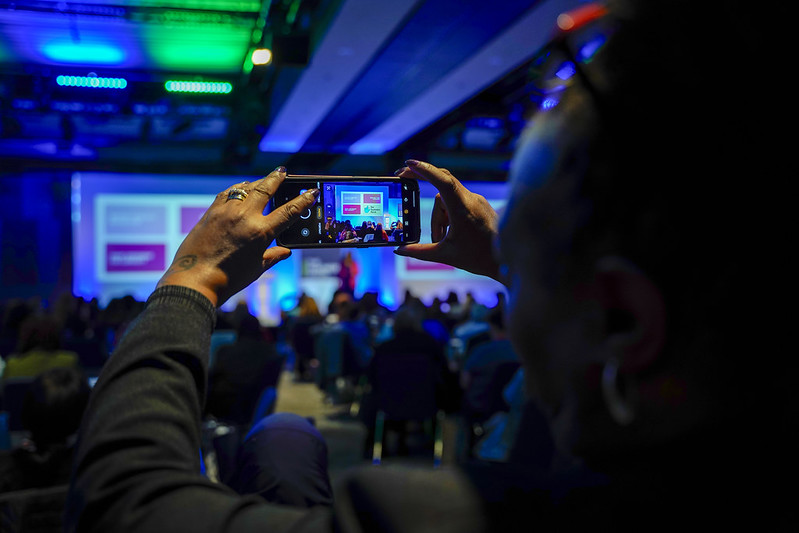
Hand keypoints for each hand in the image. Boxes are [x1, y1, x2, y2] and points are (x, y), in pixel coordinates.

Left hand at [157, 167, 319, 305]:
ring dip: (258, 182)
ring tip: (265, 179)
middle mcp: (245, 217)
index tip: (311, 192)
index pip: (289, 212)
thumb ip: (272, 257)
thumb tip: (285, 252)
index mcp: (261, 233)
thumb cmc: (227, 279)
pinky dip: (238, 189)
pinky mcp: (211, 212)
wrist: (195, 280)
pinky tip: (242, 189)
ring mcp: (226, 212)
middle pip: (266, 189)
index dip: (303, 200)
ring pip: (246, 188)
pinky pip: (228, 194)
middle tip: (283, 171)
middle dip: (277, 178)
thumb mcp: (256, 269)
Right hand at [394, 160, 500, 280]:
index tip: (409, 163)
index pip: (443, 181)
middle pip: (441, 186)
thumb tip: (400, 250)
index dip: (425, 170)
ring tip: (443, 239)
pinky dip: (448, 215)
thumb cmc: (480, 258)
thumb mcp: (446, 256)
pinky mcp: (480, 205)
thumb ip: (420, 252)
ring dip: (439, 216)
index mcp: (463, 210)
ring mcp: (477, 201)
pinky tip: (451, 233)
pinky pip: (457, 202)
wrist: (507, 261)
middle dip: (423, 179)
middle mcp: (471, 200)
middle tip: (403, 176)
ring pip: (447, 198)